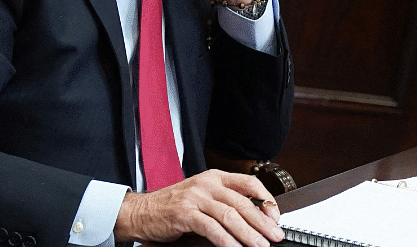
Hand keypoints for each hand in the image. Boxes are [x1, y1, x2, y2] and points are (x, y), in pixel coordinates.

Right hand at [114, 170, 283, 246]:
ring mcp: (196, 198)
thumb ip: (225, 201)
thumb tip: (254, 217)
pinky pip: (211, 227)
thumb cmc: (173, 205)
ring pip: (230, 216)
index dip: (266, 199)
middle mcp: (208, 184)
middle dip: (263, 222)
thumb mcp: (203, 196)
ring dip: (248, 234)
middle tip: (275, 235)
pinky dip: (225, 240)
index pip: (250, 183)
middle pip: (243, 203)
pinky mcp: (184, 214)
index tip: (276, 216)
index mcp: (216, 177)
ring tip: (260, 245)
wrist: (141, 211)